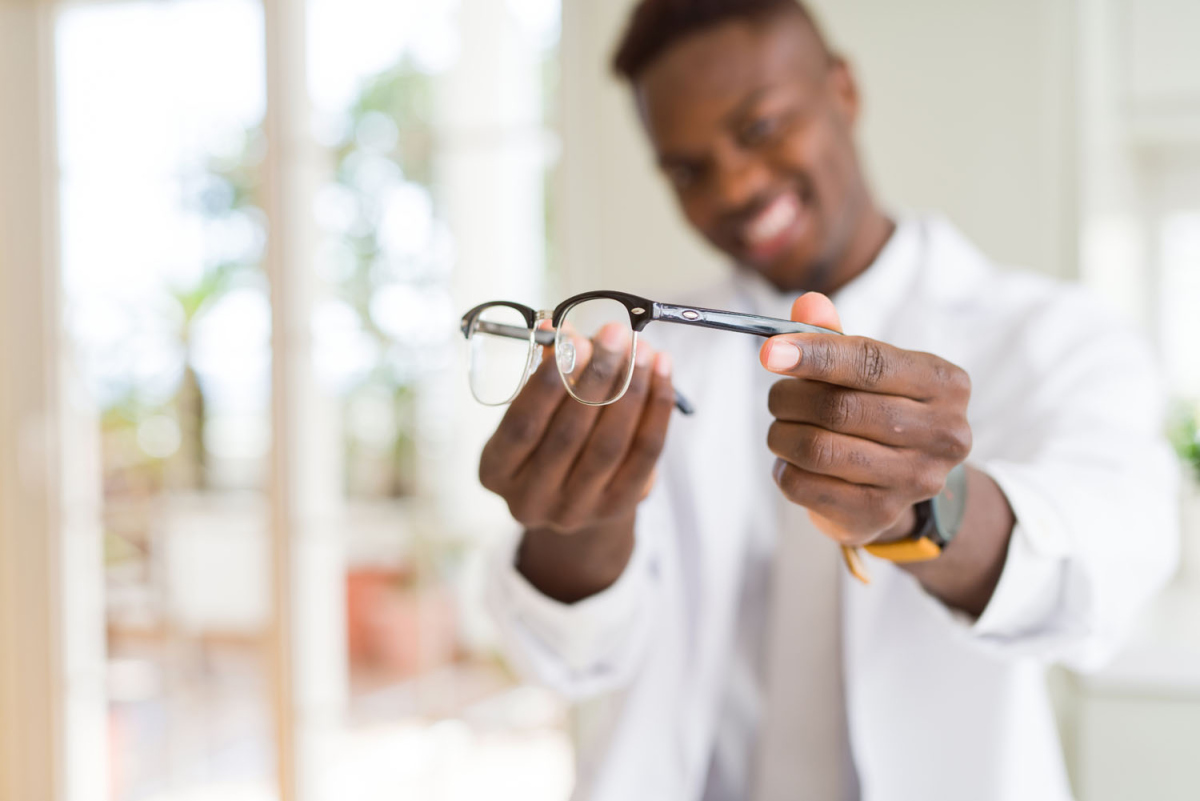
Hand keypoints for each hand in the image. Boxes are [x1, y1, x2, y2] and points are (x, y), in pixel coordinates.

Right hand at [479, 329, 675, 600]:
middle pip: (569, 434)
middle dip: (597, 376)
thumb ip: (547, 372)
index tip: (571, 340)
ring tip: (644, 350)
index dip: (546, 383)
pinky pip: (644, 453)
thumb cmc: (546, 438)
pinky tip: (662, 374)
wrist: (572, 494)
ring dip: (631, 390)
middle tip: (616, 334)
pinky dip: (657, 409)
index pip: (522, 426)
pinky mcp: (617, 508)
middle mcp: (530, 500)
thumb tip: (565, 330)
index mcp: (496, 472)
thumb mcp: (533, 409)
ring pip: (609, 444)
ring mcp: (575, 511)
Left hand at [760, 293, 972, 545]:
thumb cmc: (880, 411)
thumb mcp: (867, 370)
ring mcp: (916, 480)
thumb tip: (807, 305)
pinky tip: (790, 463)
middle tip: (776, 397)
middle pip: (840, 407)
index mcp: (945, 384)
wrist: (902, 486)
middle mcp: (943, 433)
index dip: (815, 355)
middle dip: (790, 398)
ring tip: (781, 429)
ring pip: (819, 448)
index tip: (770, 352)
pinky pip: (806, 485)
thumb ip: (835, 336)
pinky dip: (784, 470)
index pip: (871, 363)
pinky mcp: (880, 514)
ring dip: (782, 434)